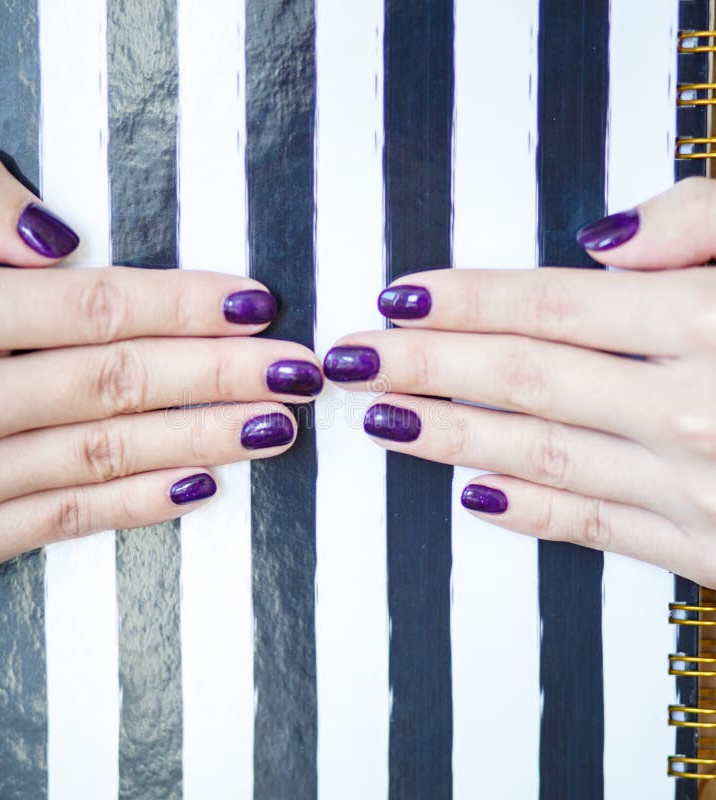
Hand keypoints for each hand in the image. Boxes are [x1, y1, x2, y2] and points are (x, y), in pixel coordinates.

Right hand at [0, 152, 321, 576]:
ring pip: (112, 452)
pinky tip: (203, 485)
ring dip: (206, 437)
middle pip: (126, 381)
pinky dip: (140, 502)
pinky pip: (66, 518)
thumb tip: (67, 239)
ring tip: (277, 423)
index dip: (191, 304)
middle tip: (302, 370)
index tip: (261, 302)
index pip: (103, 305)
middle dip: (226, 374)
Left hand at [325, 177, 715, 586]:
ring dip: (448, 437)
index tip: (397, 295)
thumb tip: (601, 237)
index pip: (553, 303)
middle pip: (523, 378)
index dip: (465, 299)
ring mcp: (698, 490)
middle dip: (426, 366)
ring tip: (378, 420)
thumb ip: (712, 221)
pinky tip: (472, 496)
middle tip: (350, 359)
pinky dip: (533, 512)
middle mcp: (695, 409)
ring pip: (540, 454)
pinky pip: (600, 529)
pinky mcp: (712, 552)